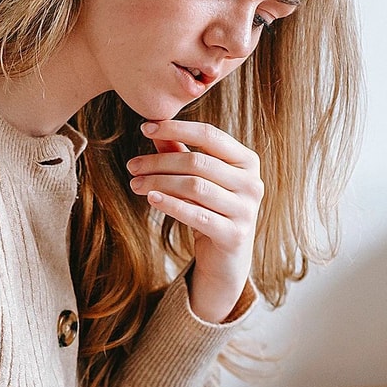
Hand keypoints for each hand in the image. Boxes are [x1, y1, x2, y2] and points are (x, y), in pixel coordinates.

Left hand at [127, 118, 263, 322]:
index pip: (210, 135)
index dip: (176, 128)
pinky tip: (151, 198)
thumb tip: (155, 128)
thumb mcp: (200, 179)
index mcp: (248, 161)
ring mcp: (246, 210)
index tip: (145, 128)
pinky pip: (196, 215)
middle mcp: (252, 184)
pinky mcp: (234, 235)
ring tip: (135, 184)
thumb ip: (181, 153)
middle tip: (133, 165)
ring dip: (159, 182)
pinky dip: (170, 204)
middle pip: (198, 163)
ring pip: (195, 187)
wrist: (227, 258)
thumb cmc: (212, 211)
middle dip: (160, 162)